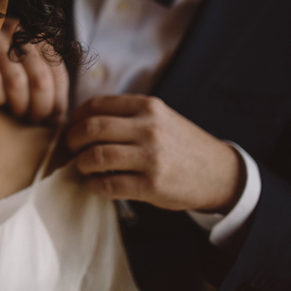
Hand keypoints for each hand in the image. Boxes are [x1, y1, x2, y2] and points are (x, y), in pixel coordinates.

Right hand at [0, 17, 68, 122]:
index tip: (55, 119)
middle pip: (40, 79)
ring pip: (17, 82)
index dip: (59, 100)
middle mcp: (19, 34)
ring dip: (20, 105)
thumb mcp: (24, 57)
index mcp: (37, 36)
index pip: (58, 72)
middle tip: (34, 119)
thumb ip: (42, 77)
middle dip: (41, 107)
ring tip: (17, 114)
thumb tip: (59, 116)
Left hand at [67, 94, 244, 212]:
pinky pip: (109, 184)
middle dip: (73, 140)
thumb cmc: (181, 145)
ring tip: (83, 167)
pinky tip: (95, 185)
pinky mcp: (152, 185)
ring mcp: (151, 157)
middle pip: (92, 128)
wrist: (220, 174)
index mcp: (148, 107)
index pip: (97, 104)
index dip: (76, 117)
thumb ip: (127, 115)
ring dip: (81, 163)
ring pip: (96, 156)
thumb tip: (82, 121)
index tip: (71, 127)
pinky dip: (94, 186)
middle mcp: (149, 128)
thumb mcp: (160, 118)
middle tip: (70, 149)